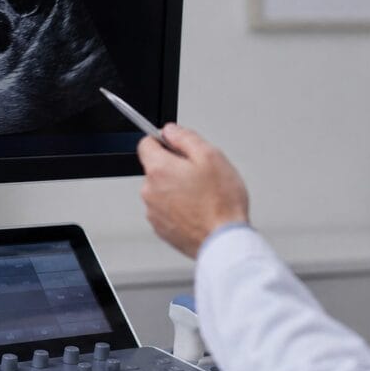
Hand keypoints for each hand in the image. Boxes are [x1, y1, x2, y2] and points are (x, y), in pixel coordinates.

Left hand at [136, 123, 249, 258]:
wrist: (223, 240)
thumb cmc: (221, 202)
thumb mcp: (211, 156)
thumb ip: (186, 138)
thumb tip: (171, 131)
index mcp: (159, 169)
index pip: (146, 143)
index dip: (164, 141)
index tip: (177, 146)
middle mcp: (150, 191)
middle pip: (156, 168)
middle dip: (174, 168)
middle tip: (200, 175)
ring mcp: (153, 212)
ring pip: (161, 190)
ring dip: (177, 189)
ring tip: (202, 197)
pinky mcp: (161, 229)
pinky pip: (167, 210)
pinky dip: (179, 208)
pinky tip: (199, 211)